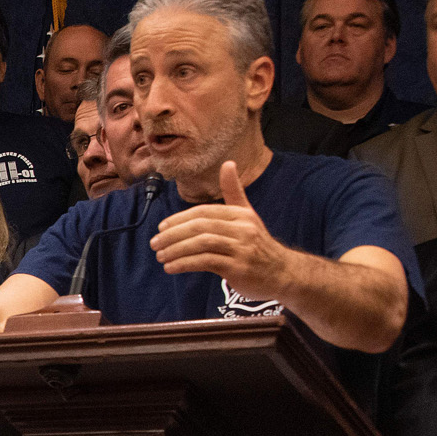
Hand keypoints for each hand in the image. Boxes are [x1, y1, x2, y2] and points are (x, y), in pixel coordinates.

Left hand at [149, 161, 292, 300]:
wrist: (281, 272)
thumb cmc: (257, 243)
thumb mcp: (247, 215)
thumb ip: (234, 192)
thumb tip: (228, 163)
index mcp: (240, 214)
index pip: (203, 212)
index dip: (179, 219)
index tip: (161, 228)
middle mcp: (242, 228)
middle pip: (200, 226)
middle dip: (173, 235)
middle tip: (154, 243)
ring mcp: (241, 248)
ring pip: (202, 243)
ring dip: (176, 250)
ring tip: (160, 256)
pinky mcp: (239, 267)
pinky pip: (206, 262)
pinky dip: (185, 264)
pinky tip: (171, 267)